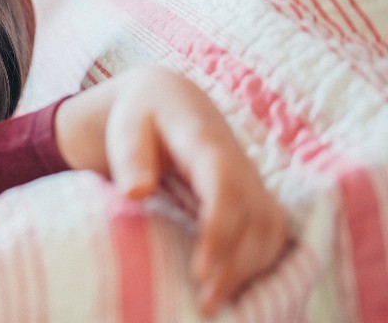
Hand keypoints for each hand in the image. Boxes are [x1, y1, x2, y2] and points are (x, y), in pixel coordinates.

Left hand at [56, 68, 289, 315]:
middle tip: (205, 303)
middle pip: (255, 217)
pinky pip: (273, 234)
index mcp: (206, 141)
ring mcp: (253, 180)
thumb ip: (130, 157)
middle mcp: (240, 163)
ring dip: (251, 269)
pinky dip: (261, 263)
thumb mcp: (127, 126)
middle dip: (236, 264)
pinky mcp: (255, 196)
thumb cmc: (142, 115)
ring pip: (272, 230)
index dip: (220, 231)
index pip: (225, 187)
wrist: (169, 98)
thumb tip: (136, 192)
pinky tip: (237, 287)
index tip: (200, 271)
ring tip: (216, 302)